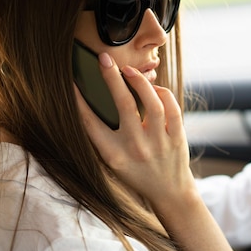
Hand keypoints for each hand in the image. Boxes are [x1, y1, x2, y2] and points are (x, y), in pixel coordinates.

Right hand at [75, 52, 195, 208]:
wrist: (169, 192)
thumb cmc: (136, 173)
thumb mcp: (112, 160)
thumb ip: (103, 135)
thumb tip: (95, 97)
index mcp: (113, 154)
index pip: (90, 122)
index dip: (79, 100)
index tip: (72, 81)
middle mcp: (136, 148)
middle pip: (123, 104)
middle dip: (111, 77)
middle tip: (104, 59)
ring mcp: (159, 143)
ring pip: (152, 102)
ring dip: (140, 81)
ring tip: (129, 71)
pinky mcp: (177, 138)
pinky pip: (172, 108)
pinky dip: (162, 93)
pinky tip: (153, 87)